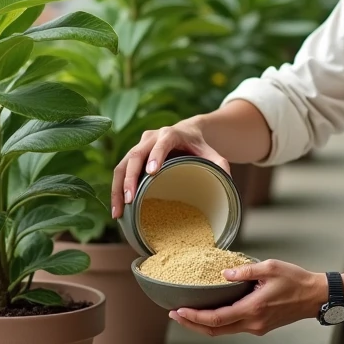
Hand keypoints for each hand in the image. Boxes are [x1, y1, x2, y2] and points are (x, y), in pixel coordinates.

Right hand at [111, 118, 228, 217]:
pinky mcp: (133, 154)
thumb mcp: (212, 153)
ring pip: (123, 164)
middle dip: (130, 178)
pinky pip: (120, 170)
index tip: (152, 172)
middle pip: (136, 154)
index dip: (156, 156)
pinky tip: (117, 208)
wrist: (187, 132)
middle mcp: (151, 137)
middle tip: (130, 199)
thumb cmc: (199, 145)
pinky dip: (117, 189)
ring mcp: (139, 145)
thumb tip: (227, 181)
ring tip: (118, 211)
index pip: (162, 142)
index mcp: (171, 134)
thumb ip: (220, 164)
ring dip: (118, 188)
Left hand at [170, 260, 326, 336]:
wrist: (315, 297)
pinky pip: (233, 328)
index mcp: (253, 308)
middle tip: (174, 315)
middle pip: (215, 331)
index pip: (216, 318)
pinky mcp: (260, 327)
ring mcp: (257, 327)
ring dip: (203, 325)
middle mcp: (253, 323)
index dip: (194, 317)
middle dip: (192, 324)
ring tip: (186, 314)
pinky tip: (209, 313)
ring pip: (223, 331)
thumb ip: (245, 270)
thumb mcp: (270, 267)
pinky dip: (217, 323)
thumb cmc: (295, 280)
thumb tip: (224, 273)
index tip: (178, 311)